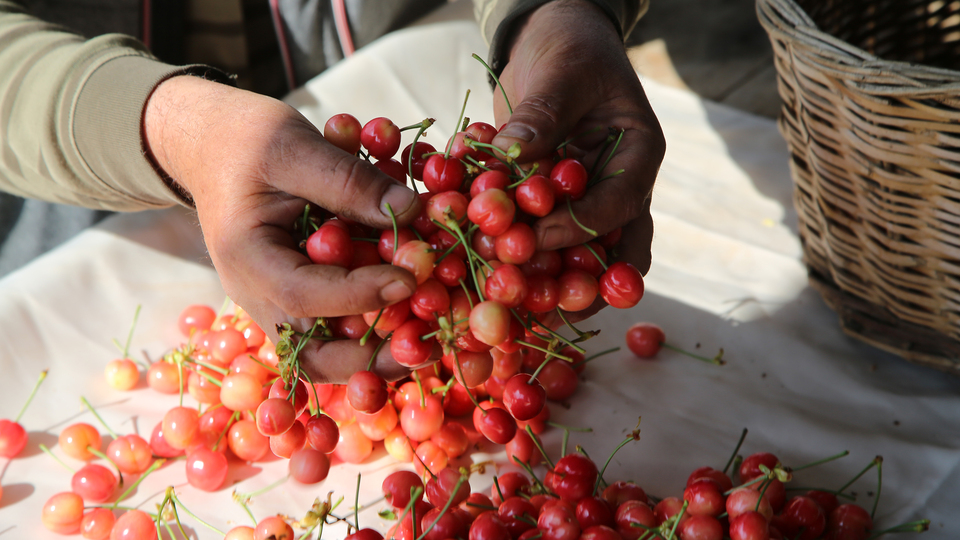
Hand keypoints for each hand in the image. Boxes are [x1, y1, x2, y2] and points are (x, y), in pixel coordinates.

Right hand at [144, 75, 422, 382]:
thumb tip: (411, 211)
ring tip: (426, 342)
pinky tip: (413, 314)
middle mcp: (258, 293)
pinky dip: (373, 327)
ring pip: (326, 353)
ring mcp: (277, 302)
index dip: (359, 295)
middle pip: (311, 353)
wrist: (211, 145)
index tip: (409, 279)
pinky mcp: (300, 296)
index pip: (302, 294)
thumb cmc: (245, 139)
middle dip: (369, 361)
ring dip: (376, 355)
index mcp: (245, 256)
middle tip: (424, 349)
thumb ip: (349, 181)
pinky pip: (335, 329)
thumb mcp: (295, 146)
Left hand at [491, 0, 664, 318]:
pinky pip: (533, 236)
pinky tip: (475, 272)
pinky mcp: (548, 205)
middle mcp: (615, 187)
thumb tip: (512, 151)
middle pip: (605, 251)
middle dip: (570, 284)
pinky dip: (508, 251)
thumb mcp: (563, 71)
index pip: (618, 207)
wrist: (552, 40)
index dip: (577, 230)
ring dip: (539, 280)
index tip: (530, 240)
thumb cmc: (572, 47)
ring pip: (571, 256)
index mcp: (637, 156)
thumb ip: (544, 111)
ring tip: (504, 308)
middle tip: (531, 309)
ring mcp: (582, 200)